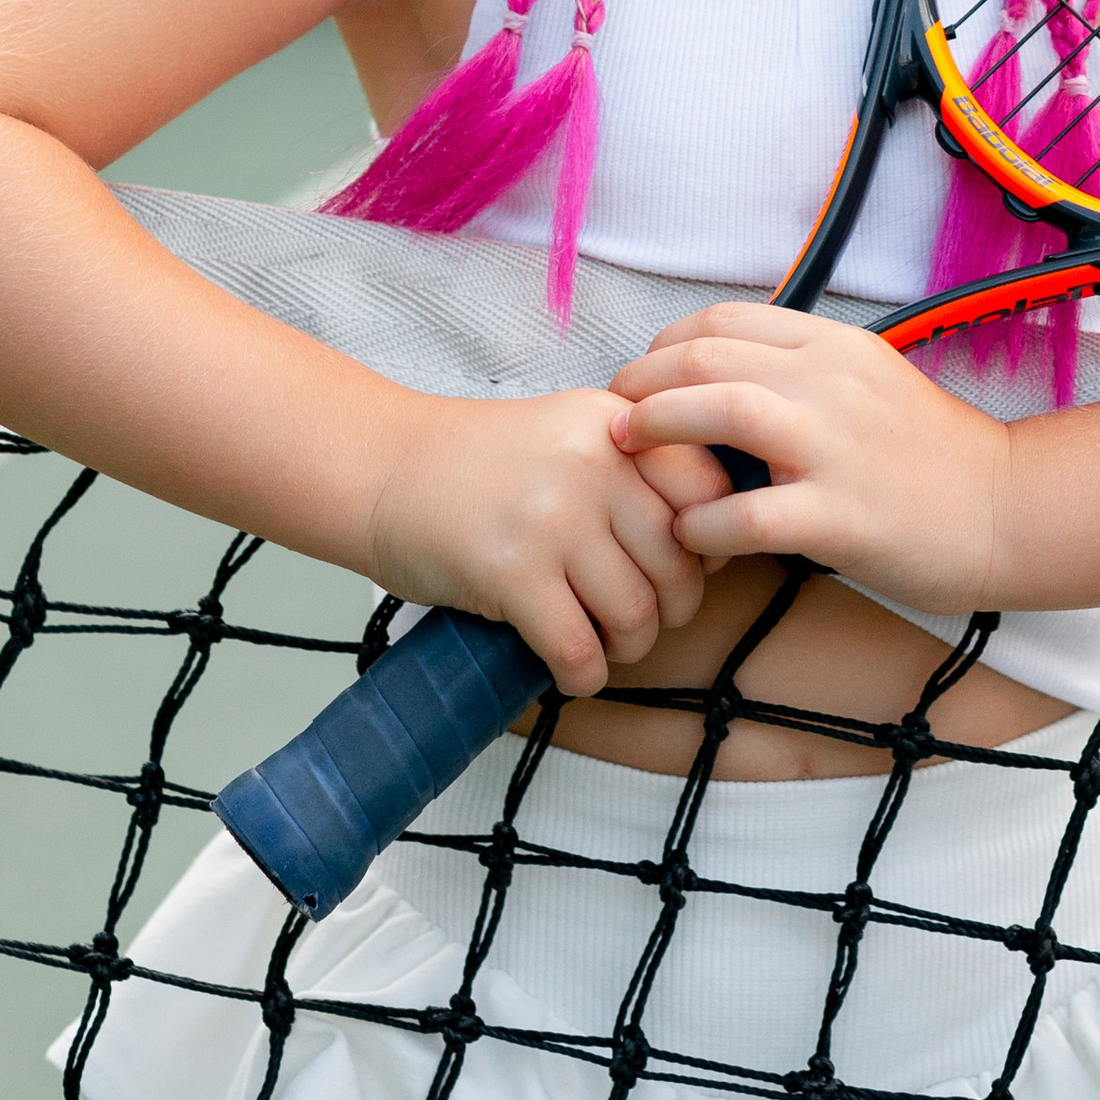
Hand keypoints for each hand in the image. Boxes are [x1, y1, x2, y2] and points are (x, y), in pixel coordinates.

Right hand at [358, 390, 726, 697]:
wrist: (382, 471)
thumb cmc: (482, 466)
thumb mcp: (571, 435)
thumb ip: (638, 469)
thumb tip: (717, 540)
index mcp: (613, 424)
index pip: (708, 492)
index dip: (706, 545)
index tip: (681, 567)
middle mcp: (592, 462)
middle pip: (678, 566)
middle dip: (669, 611)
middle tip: (639, 620)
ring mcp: (552, 517)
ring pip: (635, 614)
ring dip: (627, 648)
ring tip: (603, 645)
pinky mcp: (511, 573)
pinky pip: (578, 648)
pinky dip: (582, 674)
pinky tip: (568, 669)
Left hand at [608, 305, 1010, 617]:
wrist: (1008, 509)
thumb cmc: (932, 456)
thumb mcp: (869, 382)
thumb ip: (803, 371)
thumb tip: (719, 376)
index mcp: (835, 345)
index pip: (724, 321)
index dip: (664, 343)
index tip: (641, 375)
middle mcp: (832, 382)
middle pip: (705, 355)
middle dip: (641, 380)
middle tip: (614, 414)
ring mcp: (836, 447)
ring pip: (720, 411)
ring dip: (656, 428)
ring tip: (627, 451)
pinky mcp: (841, 516)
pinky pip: (746, 515)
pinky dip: (700, 522)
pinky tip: (687, 533)